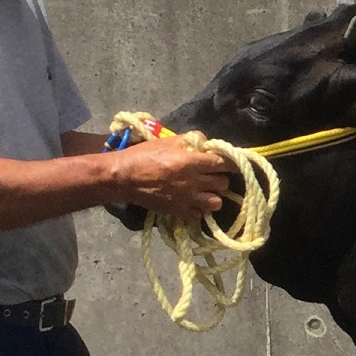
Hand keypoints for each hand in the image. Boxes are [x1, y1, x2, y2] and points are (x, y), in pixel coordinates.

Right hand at [112, 135, 228, 220]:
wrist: (124, 177)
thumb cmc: (144, 155)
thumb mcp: (168, 140)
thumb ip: (191, 140)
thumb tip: (207, 144)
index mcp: (191, 162)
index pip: (224, 164)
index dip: (230, 163)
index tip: (231, 162)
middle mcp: (193, 182)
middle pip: (223, 184)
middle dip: (220, 178)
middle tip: (212, 175)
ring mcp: (186, 199)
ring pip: (216, 202)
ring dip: (213, 196)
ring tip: (206, 191)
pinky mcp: (178, 212)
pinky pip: (199, 215)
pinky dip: (198, 209)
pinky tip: (192, 202)